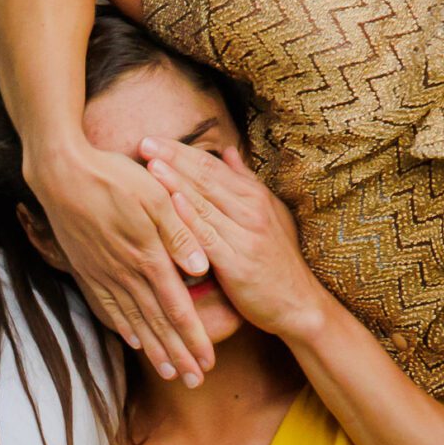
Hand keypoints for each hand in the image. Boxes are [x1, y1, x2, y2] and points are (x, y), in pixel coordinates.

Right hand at [24, 135, 213, 380]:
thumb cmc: (114, 177)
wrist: (61, 173)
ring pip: (134, 321)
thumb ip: (180, 234)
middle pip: (158, 324)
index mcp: (149, 257)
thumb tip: (201, 269)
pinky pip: (108, 307)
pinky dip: (123, 327)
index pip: (178, 308)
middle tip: (194, 382)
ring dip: (154, 350)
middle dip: (178, 355)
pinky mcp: (88, 269)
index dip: (193, 339)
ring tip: (169, 372)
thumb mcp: (157, 197)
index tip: (207, 363)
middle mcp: (127, 274)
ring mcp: (105, 274)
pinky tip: (133, 341)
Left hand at [140, 138, 330, 340]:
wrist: (299, 304)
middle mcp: (252, 209)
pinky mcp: (238, 262)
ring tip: (150, 164)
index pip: (212, 166)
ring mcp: (246, 234)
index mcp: (255, 196)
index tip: (155, 140)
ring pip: (204, 202)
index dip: (182, 151)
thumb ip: (245, 182)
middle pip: (206, 177)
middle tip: (144, 142)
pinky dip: (189, 218)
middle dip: (173, 158)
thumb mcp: (269, 213)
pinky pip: (208, 236)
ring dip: (176, 182)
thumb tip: (227, 151)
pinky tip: (170, 203)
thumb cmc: (278, 260)